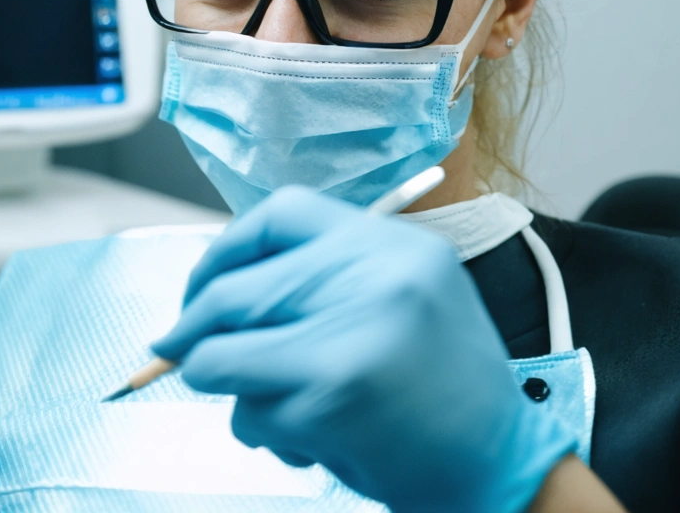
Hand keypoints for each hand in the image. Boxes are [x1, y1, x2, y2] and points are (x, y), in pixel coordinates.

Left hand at [151, 187, 577, 512]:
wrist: (504, 464)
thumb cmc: (443, 386)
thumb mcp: (402, 296)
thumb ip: (323, 278)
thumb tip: (215, 290)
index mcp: (390, 243)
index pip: (279, 215)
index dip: (224, 249)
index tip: (203, 283)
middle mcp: (373, 277)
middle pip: (234, 289)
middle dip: (191, 327)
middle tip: (175, 349)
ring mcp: (348, 336)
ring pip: (222, 354)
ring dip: (231, 389)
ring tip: (278, 404)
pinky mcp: (329, 397)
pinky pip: (248, 412)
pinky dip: (263, 432)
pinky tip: (310, 439)